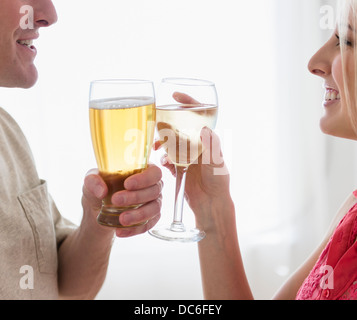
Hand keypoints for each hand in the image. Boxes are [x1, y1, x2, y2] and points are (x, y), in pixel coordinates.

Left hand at [82, 164, 161, 237]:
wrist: (97, 208)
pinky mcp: (150, 219)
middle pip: (154, 191)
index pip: (154, 172)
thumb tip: (102, 192)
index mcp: (144, 170)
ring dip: (139, 215)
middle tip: (116, 200)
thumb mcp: (91, 180)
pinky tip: (120, 231)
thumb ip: (93, 181)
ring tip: (121, 220)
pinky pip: (148, 225)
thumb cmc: (99, 187)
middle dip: (136, 197)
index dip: (144, 178)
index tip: (127, 184)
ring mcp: (154, 203)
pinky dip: (135, 229)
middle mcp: (153, 186)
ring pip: (154, 209)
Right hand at [154, 92, 231, 227]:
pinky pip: (167, 158)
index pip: (197, 116)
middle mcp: (195, 145)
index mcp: (206, 139)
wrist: (211, 204)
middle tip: (158, 128)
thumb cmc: (218, 182)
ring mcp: (186, 156)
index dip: (187, 103)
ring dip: (161, 142)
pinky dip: (163, 158)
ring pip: (170, 142)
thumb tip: (204, 128)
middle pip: (179, 127)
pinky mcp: (178, 168)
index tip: (175, 96)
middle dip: (167, 126)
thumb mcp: (217, 163)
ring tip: (155, 148)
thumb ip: (211, 146)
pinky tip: (163, 163)